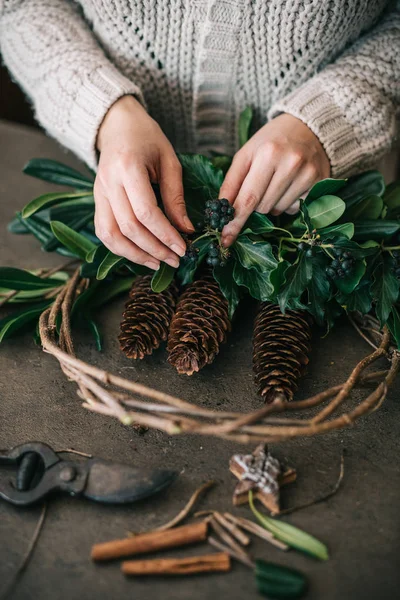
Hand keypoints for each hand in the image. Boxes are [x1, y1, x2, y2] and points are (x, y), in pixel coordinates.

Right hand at [94, 95, 193, 269]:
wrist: (117, 125)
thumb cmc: (147, 138)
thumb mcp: (169, 161)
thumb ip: (175, 197)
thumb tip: (186, 230)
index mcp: (128, 167)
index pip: (146, 212)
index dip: (165, 235)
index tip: (184, 248)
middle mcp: (109, 183)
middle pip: (129, 228)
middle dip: (155, 249)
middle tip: (176, 260)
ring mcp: (98, 193)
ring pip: (111, 235)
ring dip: (135, 255)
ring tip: (158, 264)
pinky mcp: (96, 200)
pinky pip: (104, 232)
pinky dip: (120, 248)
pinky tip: (140, 254)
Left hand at [219, 114, 329, 245]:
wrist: (309, 127)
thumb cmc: (271, 142)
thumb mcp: (246, 154)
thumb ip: (232, 183)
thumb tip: (221, 211)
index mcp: (268, 154)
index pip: (248, 198)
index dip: (235, 222)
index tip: (224, 240)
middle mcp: (291, 164)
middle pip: (262, 207)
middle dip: (255, 204)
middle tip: (260, 184)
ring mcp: (308, 175)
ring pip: (277, 211)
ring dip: (271, 204)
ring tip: (277, 181)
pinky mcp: (320, 183)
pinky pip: (294, 209)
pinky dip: (288, 203)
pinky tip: (291, 184)